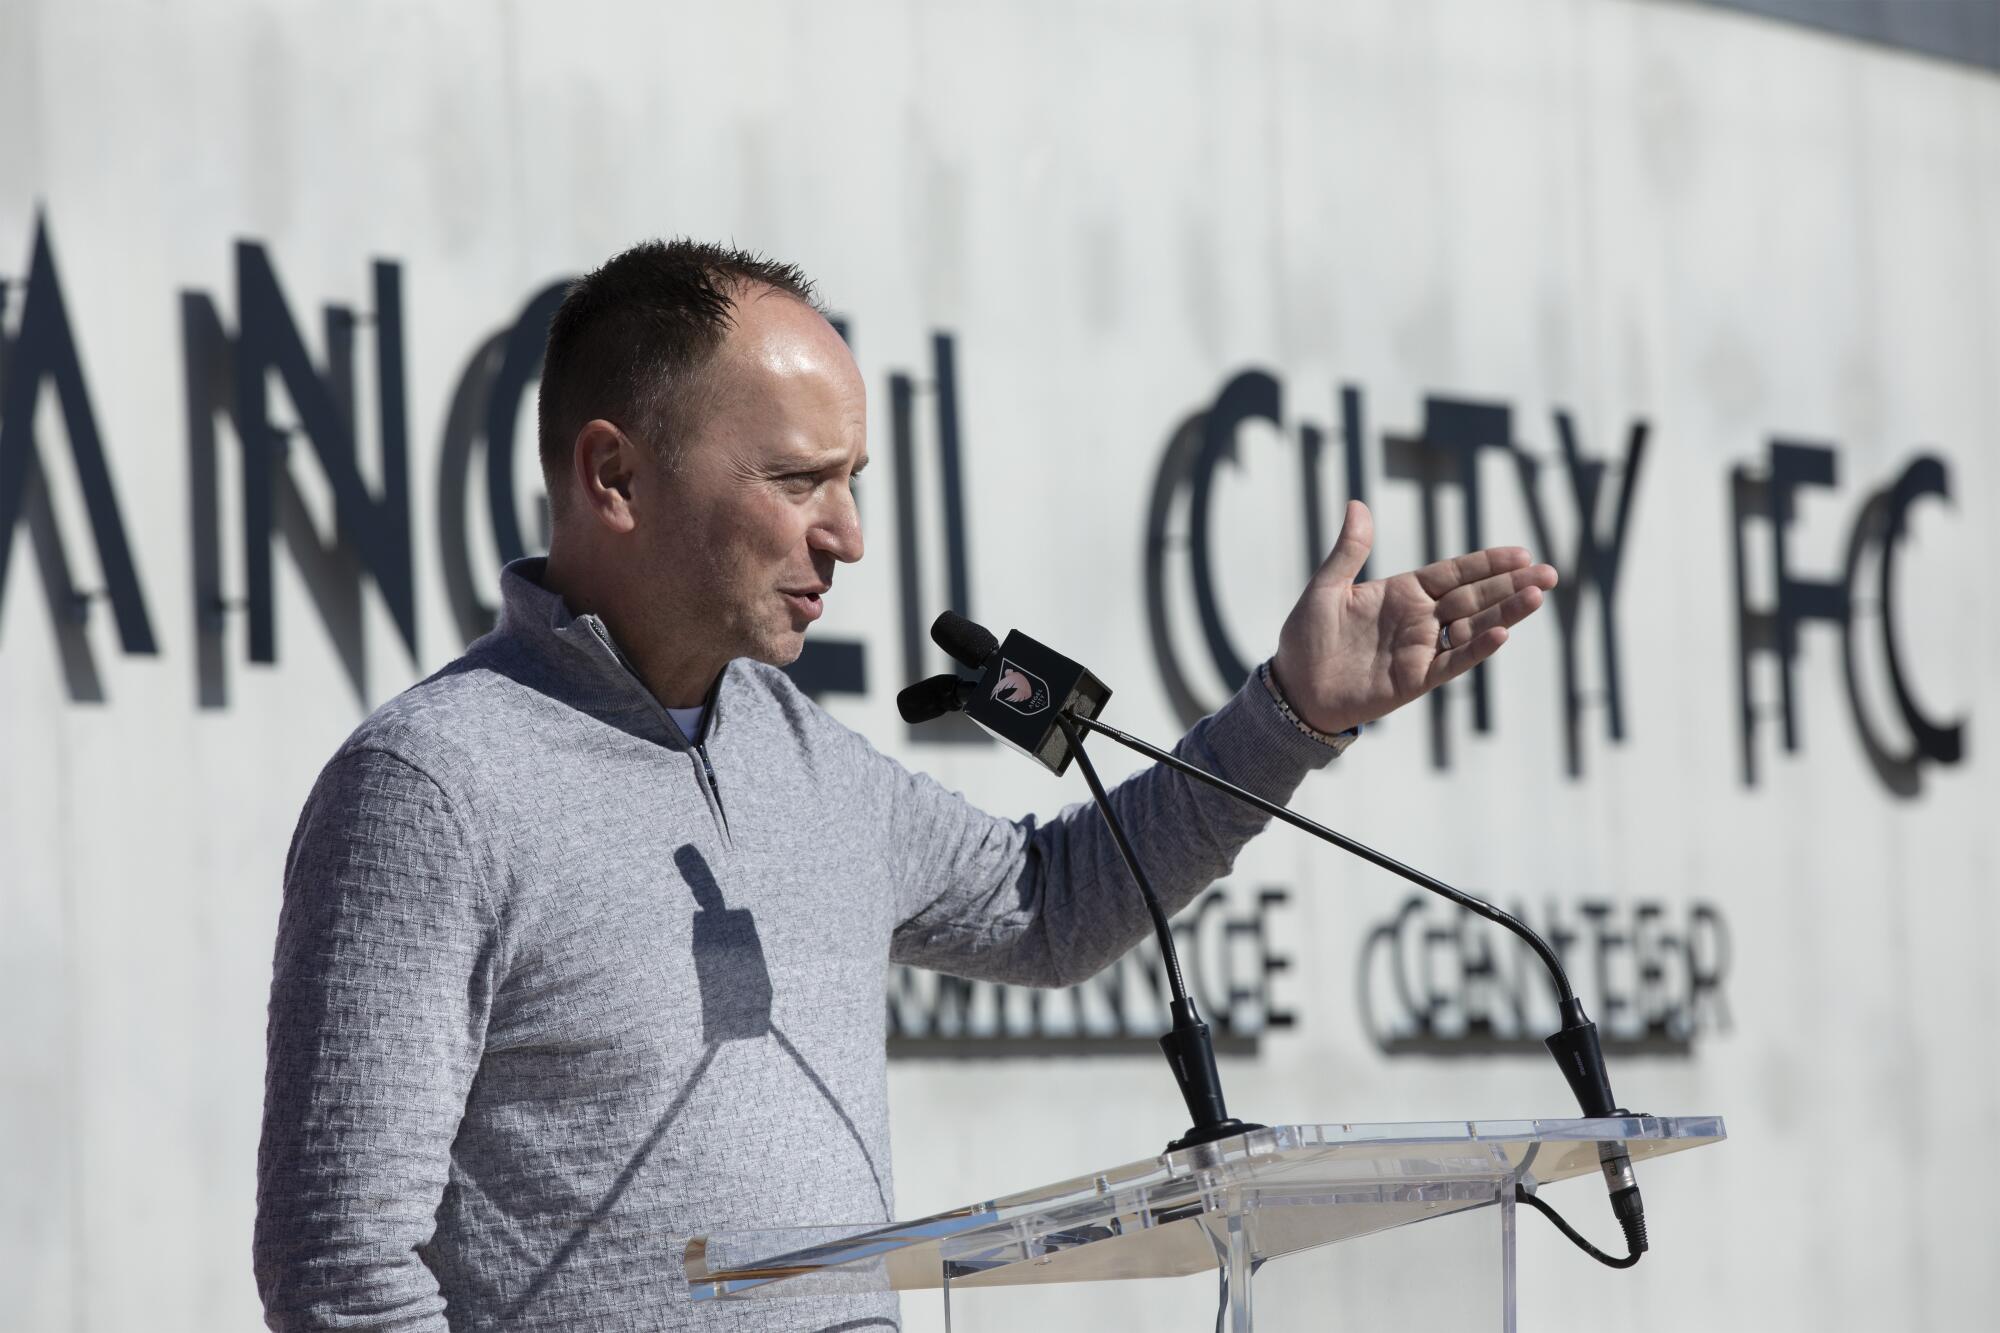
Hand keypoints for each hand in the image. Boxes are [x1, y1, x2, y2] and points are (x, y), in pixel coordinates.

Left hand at [1270, 501, 1557, 735]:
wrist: (1294, 689)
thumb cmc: (1307, 638)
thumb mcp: (1327, 588)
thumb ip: (1349, 551)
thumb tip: (1357, 504)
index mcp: (1402, 593)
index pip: (1454, 573)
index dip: (1487, 563)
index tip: (1521, 552)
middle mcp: (1419, 619)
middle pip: (1473, 597)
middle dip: (1511, 584)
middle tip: (1550, 572)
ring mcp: (1420, 649)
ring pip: (1472, 627)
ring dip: (1505, 613)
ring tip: (1537, 596)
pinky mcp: (1416, 679)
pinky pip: (1453, 661)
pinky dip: (1476, 648)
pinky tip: (1501, 633)